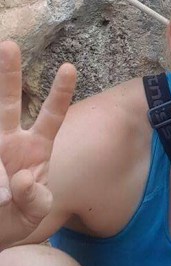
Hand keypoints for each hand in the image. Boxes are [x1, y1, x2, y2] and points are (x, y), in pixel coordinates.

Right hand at [0, 41, 75, 245]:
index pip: (52, 116)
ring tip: (3, 167)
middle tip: (9, 45)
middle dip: (8, 73)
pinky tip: (0, 189)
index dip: (60, 93)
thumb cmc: (15, 221)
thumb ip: (35, 200)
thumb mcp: (34, 215)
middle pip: (7, 102)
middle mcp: (8, 141)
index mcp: (35, 149)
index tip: (69, 67)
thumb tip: (22, 179)